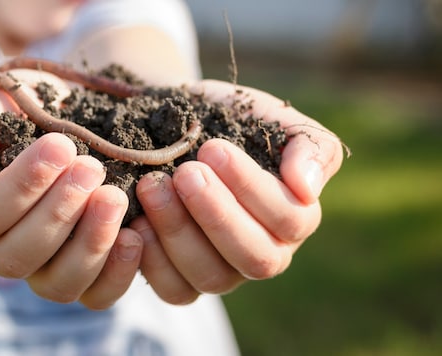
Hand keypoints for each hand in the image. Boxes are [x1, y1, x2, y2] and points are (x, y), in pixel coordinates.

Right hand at [0, 70, 142, 308]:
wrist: (43, 120)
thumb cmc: (7, 112)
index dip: (24, 186)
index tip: (61, 145)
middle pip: (19, 256)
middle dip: (59, 212)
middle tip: (91, 168)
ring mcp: (40, 267)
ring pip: (57, 284)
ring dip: (89, 244)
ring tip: (113, 198)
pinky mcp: (80, 273)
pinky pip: (95, 295)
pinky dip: (117, 272)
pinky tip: (136, 234)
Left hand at [131, 80, 343, 303]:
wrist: (178, 122)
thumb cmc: (231, 119)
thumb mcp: (274, 118)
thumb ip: (309, 148)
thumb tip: (306, 189)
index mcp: (294, 218)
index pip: (288, 219)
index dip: (249, 187)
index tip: (212, 148)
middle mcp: (264, 252)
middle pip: (255, 258)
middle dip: (216, 214)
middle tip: (184, 172)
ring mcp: (223, 271)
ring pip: (211, 278)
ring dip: (178, 232)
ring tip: (152, 186)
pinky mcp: (182, 280)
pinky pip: (174, 290)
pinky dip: (153, 260)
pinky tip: (136, 222)